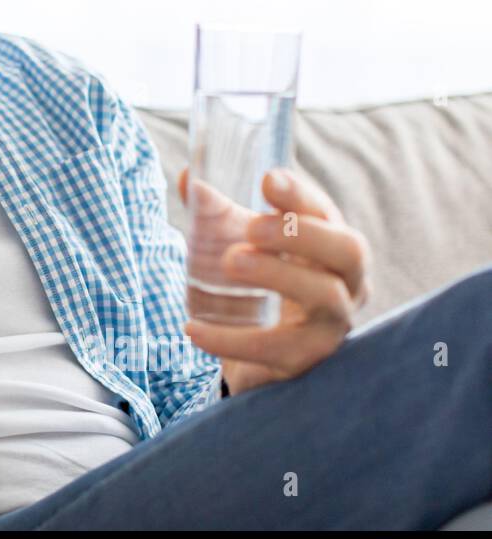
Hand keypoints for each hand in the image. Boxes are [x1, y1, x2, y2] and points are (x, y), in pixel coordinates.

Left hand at [177, 167, 370, 396]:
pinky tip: (192, 328)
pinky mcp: (303, 361)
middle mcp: (344, 283)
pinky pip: (275, 349)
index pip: (326, 213)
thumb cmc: (254, 285)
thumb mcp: (237, 244)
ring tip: (230, 260)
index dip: (300, 196)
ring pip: (325, 295)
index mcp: (329, 245)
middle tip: (252, 227)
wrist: (251, 356)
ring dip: (278, 273)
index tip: (268, 180)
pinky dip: (232, 339)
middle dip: (302, 233)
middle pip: (348, 251)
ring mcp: (330, 324)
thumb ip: (214, 213)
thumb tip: (190, 178)